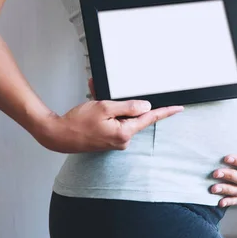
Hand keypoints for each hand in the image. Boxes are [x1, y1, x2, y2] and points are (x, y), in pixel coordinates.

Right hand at [35, 79, 182, 152]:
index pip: (150, 118)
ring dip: (109, 105)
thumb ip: (128, 107)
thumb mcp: (104, 108)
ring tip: (93, 98)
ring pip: (120, 116)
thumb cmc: (77, 123)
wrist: (57, 135)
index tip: (178, 108)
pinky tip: (92, 105)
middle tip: (103, 97)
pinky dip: (104, 111)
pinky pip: (112, 120)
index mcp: (124, 132)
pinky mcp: (107, 139)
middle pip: (132, 115)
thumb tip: (146, 107)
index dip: (165, 112)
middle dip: (121, 102)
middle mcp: (122, 139)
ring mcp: (114, 140)